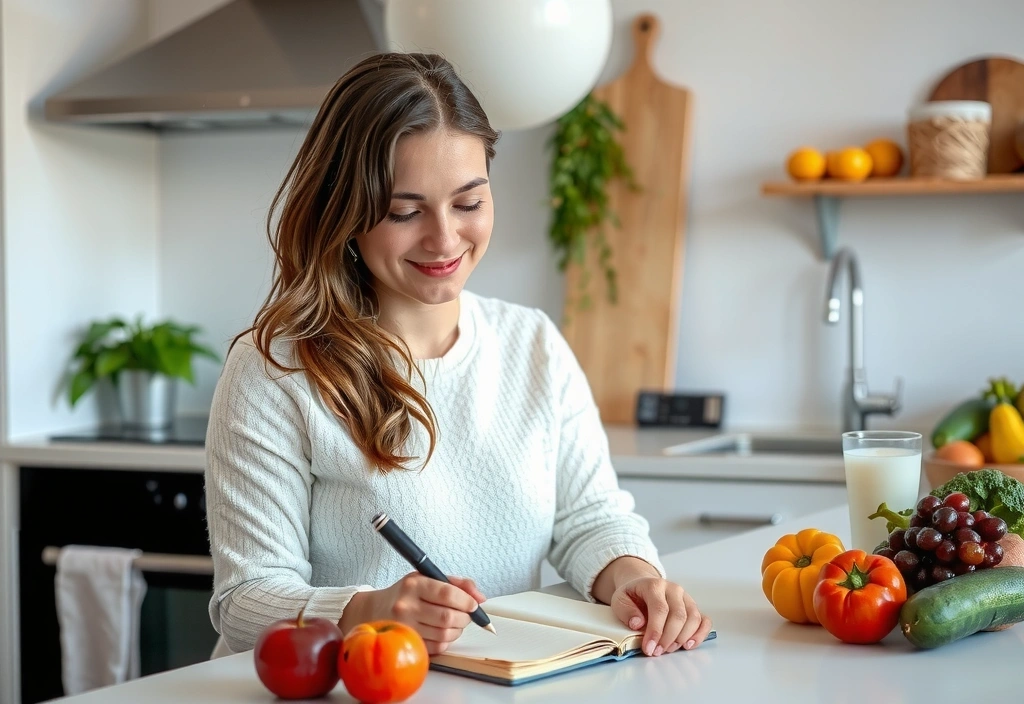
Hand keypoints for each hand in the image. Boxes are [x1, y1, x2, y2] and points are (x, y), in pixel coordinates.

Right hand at [340, 573, 485, 654]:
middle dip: (465, 618)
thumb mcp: (426, 578)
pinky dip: (446, 641)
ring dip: (457, 630)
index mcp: (413, 585)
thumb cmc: (405, 593)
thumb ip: (456, 584)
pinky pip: (437, 647)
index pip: (447, 593)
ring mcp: (404, 628)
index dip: (466, 601)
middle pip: (448, 617)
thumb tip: (480, 598)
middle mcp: (406, 606)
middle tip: (467, 615)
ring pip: (445, 634)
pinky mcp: (406, 644)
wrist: (373, 610)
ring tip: (455, 623)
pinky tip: (441, 632)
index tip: (473, 604)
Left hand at [609, 576, 712, 656]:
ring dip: (682, 638)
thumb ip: (625, 611)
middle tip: (657, 652)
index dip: (656, 631)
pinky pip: (704, 620)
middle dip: (668, 638)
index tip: (649, 648)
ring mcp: (686, 597)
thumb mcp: (619, 600)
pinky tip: (689, 645)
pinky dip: (700, 634)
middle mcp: (674, 589)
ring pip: (693, 618)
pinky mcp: (693, 607)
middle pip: (679, 616)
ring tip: (668, 649)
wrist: (642, 586)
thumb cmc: (632, 596)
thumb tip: (637, 624)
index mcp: (655, 585)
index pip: (660, 609)